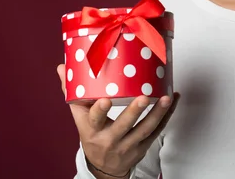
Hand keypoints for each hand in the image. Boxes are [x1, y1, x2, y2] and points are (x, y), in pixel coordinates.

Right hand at [57, 64, 179, 176]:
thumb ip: (72, 93)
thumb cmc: (93, 135)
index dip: (99, 111)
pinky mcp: (143, 147)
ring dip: (157, 113)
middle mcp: (110, 140)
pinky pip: (157, 131)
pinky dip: (167, 115)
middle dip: (134, 112)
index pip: (94, 121)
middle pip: (123, 126)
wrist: (105, 167)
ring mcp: (128, 145)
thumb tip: (61, 67)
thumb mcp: (80, 119)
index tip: (105, 100)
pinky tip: (173, 99)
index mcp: (91, 131)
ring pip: (144, 129)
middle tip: (144, 97)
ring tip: (166, 98)